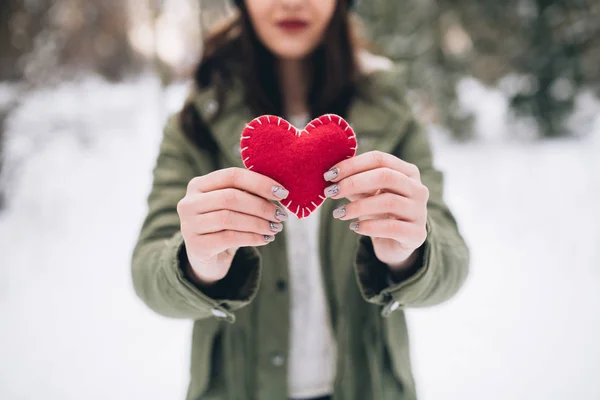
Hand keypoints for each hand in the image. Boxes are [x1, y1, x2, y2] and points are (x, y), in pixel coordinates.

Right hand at [177, 168, 288, 284]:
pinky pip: (230, 238)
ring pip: (230, 218)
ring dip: (259, 223)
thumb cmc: (224, 225)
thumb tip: (279, 191)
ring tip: (276, 228)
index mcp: (198, 185)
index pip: (232, 176)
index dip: (259, 182)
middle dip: (261, 206)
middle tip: (281, 215)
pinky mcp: (197, 246)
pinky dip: (252, 237)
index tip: (282, 193)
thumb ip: (248, 193)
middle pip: (230, 197)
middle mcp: (189, 203)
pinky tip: (266, 239)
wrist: (207, 257)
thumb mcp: (233, 205)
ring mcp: (189, 225)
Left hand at [322, 151, 428, 272]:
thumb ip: (355, 182)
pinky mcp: (417, 234)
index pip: (380, 159)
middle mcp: (418, 189)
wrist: (395, 245)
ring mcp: (420, 212)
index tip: (329, 175)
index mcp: (407, 172)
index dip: (352, 165)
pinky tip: (353, 227)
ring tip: (338, 213)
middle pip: (385, 176)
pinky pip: (391, 227)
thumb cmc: (380, 213)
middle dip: (353, 182)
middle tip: (331, 192)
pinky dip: (368, 226)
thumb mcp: (367, 194)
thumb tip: (332, 174)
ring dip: (357, 206)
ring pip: (388, 201)